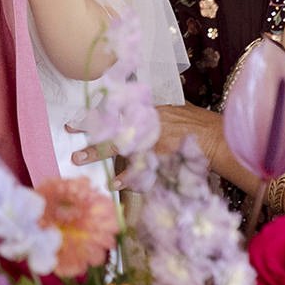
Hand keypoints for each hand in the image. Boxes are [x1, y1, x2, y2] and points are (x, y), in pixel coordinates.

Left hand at [69, 103, 221, 169]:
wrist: (216, 137)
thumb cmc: (195, 121)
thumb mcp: (171, 108)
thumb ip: (151, 107)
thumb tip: (135, 100)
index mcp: (147, 110)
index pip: (114, 109)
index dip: (93, 114)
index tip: (74, 118)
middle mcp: (144, 123)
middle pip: (110, 124)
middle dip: (88, 128)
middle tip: (68, 130)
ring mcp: (150, 141)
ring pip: (118, 146)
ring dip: (97, 153)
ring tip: (77, 159)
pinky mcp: (159, 159)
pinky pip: (138, 169)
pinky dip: (127, 177)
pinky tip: (114, 184)